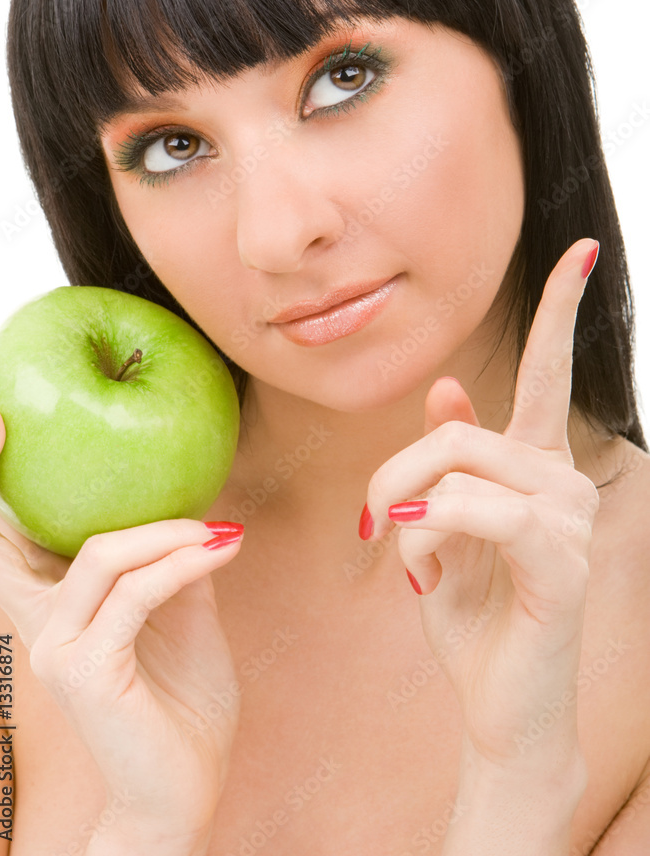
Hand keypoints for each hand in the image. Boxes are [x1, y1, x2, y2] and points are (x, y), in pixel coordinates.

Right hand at [0, 406, 242, 843]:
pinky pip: (136, 594)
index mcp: (55, 609)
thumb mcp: (181, 616)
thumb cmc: (180, 704)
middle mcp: (42, 625)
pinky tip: (223, 549)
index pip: (5, 540)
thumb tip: (194, 509)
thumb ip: (172, 565)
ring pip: (100, 555)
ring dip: (166, 531)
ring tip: (216, 528)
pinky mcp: (88, 671)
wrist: (183, 791)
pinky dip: (182, 564)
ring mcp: (58, 648)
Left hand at [363, 238, 600, 770]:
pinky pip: (478, 512)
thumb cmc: (472, 616)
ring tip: (409, 562)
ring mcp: (570, 521)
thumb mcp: (442, 528)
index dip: (562, 309)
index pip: (549, 371)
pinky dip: (432, 534)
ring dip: (410, 514)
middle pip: (457, 431)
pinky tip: (422, 572)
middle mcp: (562, 481)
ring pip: (460, 465)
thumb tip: (452, 386)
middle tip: (376, 528)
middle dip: (395, 474)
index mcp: (533, 467)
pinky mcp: (562, 563)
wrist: (500, 707)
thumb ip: (449, 457)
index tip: (581, 250)